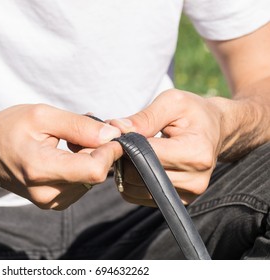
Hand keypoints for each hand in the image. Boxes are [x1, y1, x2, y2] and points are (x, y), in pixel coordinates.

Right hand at [0, 104, 121, 209]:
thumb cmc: (6, 129)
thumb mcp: (42, 116)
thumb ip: (79, 126)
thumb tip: (112, 134)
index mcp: (41, 169)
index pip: (95, 170)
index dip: (110, 150)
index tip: (110, 132)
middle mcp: (47, 193)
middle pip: (96, 174)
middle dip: (99, 150)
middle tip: (84, 130)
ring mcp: (50, 202)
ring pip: (91, 180)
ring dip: (89, 158)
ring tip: (68, 141)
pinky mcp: (53, 203)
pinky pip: (81, 184)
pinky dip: (80, 167)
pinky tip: (65, 154)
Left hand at [110, 89, 223, 205]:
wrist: (216, 129)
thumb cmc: (193, 113)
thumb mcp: (172, 102)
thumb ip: (144, 117)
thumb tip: (117, 129)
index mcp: (196, 153)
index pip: (146, 156)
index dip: (126, 145)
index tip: (119, 134)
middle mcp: (195, 179)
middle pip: (139, 175)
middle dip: (124, 158)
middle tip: (124, 142)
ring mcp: (188, 194)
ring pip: (135, 188)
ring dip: (125, 171)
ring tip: (133, 152)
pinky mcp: (179, 201)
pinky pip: (139, 196)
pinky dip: (131, 182)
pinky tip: (139, 165)